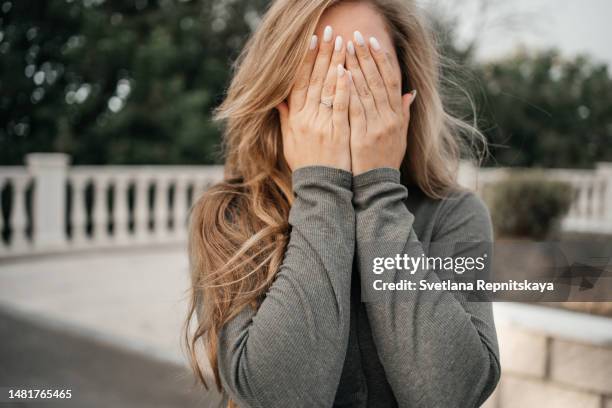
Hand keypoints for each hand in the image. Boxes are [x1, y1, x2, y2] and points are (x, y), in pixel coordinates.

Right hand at [276, 26, 350, 172]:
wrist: (320, 187)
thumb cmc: (306, 164)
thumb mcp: (290, 141)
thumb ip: (286, 118)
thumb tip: (279, 99)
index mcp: (296, 118)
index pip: (299, 82)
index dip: (305, 60)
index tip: (311, 41)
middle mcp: (307, 118)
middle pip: (314, 80)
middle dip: (322, 54)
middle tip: (329, 32)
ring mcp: (323, 125)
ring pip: (328, 89)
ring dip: (335, 63)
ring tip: (342, 42)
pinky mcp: (338, 133)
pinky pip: (340, 107)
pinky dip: (343, 88)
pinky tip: (348, 71)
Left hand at [345, 31, 416, 174]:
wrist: (377, 186)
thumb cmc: (385, 161)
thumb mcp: (400, 137)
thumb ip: (404, 114)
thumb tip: (410, 94)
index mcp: (398, 116)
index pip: (391, 81)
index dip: (382, 60)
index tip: (373, 43)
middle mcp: (389, 118)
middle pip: (378, 81)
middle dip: (367, 57)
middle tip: (356, 37)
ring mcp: (377, 127)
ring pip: (367, 91)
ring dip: (356, 68)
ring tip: (346, 48)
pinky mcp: (363, 136)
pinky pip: (356, 109)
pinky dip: (350, 91)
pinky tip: (342, 75)